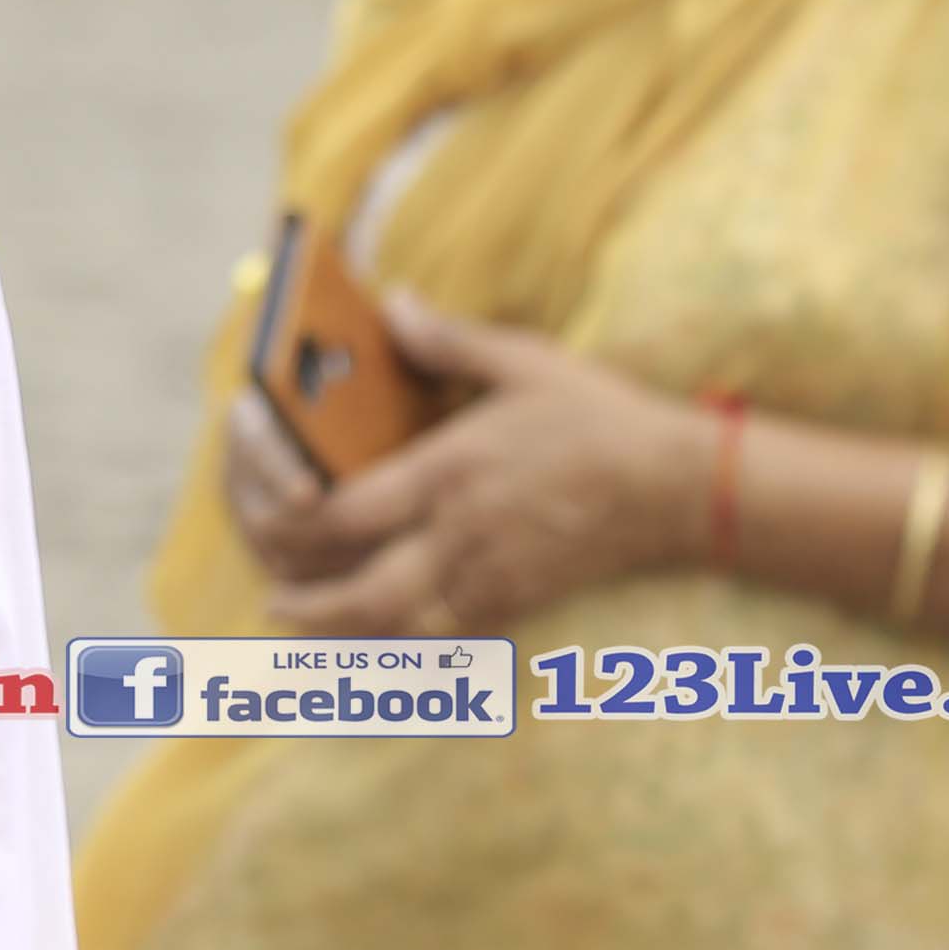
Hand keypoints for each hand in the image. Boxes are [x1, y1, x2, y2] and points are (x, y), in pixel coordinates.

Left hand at [229, 295, 701, 639]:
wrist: (681, 488)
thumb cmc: (601, 419)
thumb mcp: (526, 363)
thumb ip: (449, 340)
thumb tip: (394, 304)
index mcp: (450, 472)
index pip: (343, 513)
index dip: (290, 524)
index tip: (267, 516)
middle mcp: (460, 534)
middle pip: (358, 590)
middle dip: (303, 600)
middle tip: (270, 599)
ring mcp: (489, 577)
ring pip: (395, 628)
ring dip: (341, 634)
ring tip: (303, 625)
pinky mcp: (517, 604)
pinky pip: (442, 639)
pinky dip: (398, 645)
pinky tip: (374, 639)